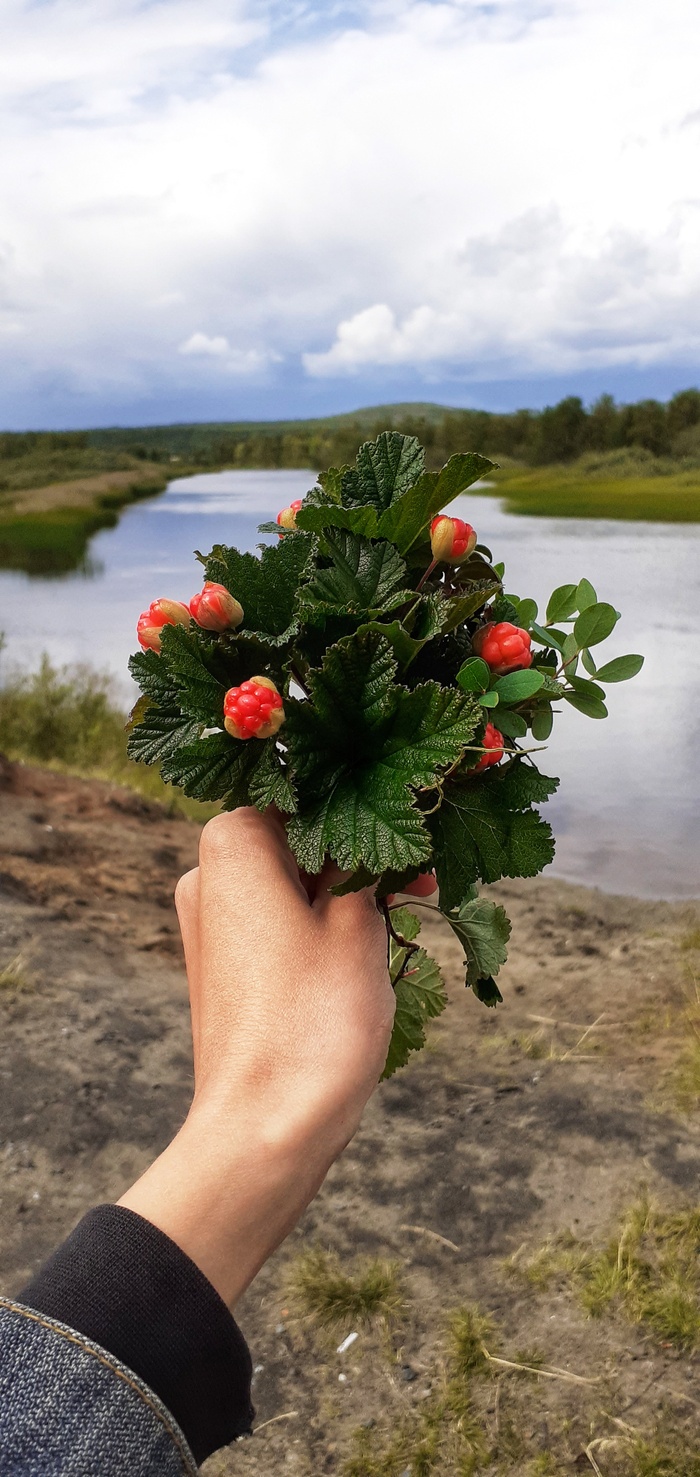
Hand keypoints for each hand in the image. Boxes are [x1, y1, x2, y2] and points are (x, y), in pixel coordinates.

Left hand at [118, 809, 393, 1306]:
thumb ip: (367, 867)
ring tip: (401, 934)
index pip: (311, 797)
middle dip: (364, 864)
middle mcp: (208, 875)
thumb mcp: (359, 926)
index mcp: (232, 843)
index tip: (420, 841)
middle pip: (301, 843)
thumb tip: (377, 840)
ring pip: (297, 888)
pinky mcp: (225, 969)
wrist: (263, 1131)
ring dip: (351, 903)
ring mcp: (211, 925)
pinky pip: (282, 928)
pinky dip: (325, 936)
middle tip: (421, 892)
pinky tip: (369, 964)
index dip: (372, 813)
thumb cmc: (313, 1021)